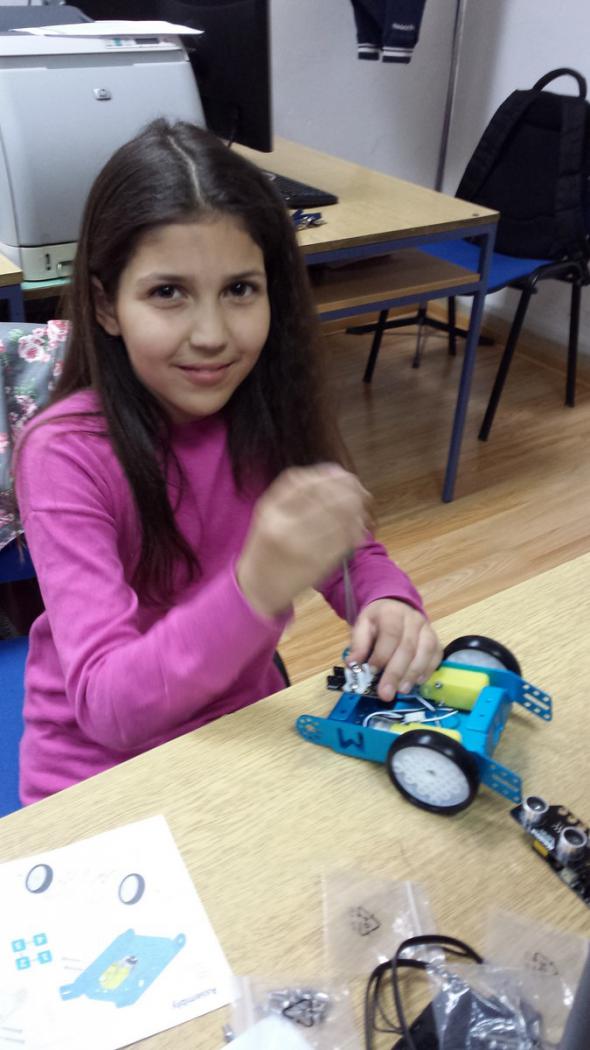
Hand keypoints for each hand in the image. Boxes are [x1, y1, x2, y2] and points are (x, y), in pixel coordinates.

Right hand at [237, 464, 371, 617]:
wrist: (258, 586)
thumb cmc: (266, 545)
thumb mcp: (268, 513)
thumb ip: (293, 492)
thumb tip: (333, 472)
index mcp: (271, 510)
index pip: (308, 483)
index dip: (331, 476)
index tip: (343, 475)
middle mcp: (285, 527)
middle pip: (328, 499)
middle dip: (350, 491)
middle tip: (360, 490)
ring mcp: (303, 547)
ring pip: (341, 519)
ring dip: (357, 510)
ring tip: (362, 507)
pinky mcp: (318, 564)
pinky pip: (344, 541)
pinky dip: (356, 531)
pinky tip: (358, 528)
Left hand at [348, 598, 441, 701]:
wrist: (396, 607)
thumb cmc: (377, 621)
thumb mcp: (362, 626)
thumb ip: (358, 644)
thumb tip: (353, 665)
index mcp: (392, 613)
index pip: (390, 634)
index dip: (382, 655)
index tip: (372, 673)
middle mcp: (413, 619)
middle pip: (408, 647)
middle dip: (396, 672)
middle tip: (386, 693)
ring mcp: (427, 629)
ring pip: (425, 651)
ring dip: (413, 674)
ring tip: (401, 690)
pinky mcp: (436, 640)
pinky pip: (436, 656)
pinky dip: (428, 670)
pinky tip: (417, 682)